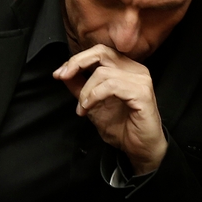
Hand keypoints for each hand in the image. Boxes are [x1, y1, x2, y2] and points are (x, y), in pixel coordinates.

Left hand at [53, 44, 165, 174]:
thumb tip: (63, 73)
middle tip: (63, 77)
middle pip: (102, 52)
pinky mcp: (142, 92)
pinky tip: (89, 108)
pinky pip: (112, 86)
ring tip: (82, 107)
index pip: (99, 52)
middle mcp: (136, 69)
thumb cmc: (122, 128)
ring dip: (86, 91)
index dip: (77, 60)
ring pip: (103, 72)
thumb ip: (80, 87)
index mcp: (126, 68)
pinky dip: (95, 96)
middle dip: (77, 63)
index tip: (59, 74)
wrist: (140, 149)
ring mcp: (141, 80)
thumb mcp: (93, 105)